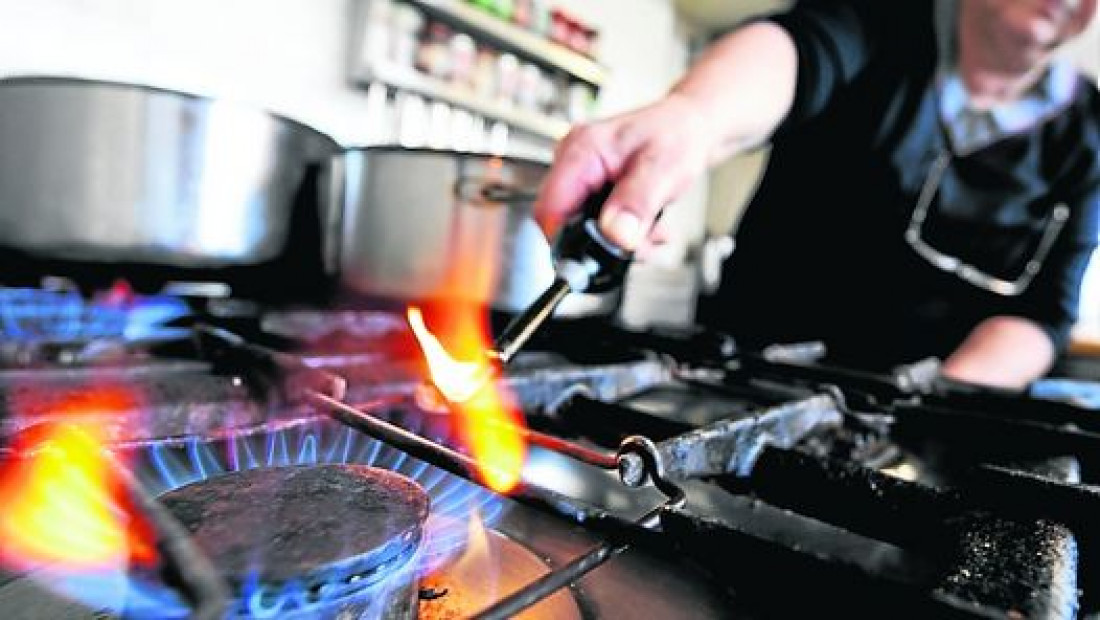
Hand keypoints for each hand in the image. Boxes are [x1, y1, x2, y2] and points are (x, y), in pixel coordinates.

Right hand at [534, 92, 716, 252]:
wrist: (689, 125)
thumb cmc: (677, 134)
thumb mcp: (663, 169)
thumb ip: (637, 203)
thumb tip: (615, 235)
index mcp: (581, 150)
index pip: (549, 210)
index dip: (568, 241)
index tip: (599, 256)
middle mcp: (573, 161)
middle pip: (563, 223)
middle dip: (601, 243)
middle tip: (640, 244)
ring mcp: (581, 175)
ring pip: (580, 227)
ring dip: (616, 240)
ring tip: (649, 232)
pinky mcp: (592, 187)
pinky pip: (593, 221)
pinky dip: (620, 232)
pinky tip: (645, 226)